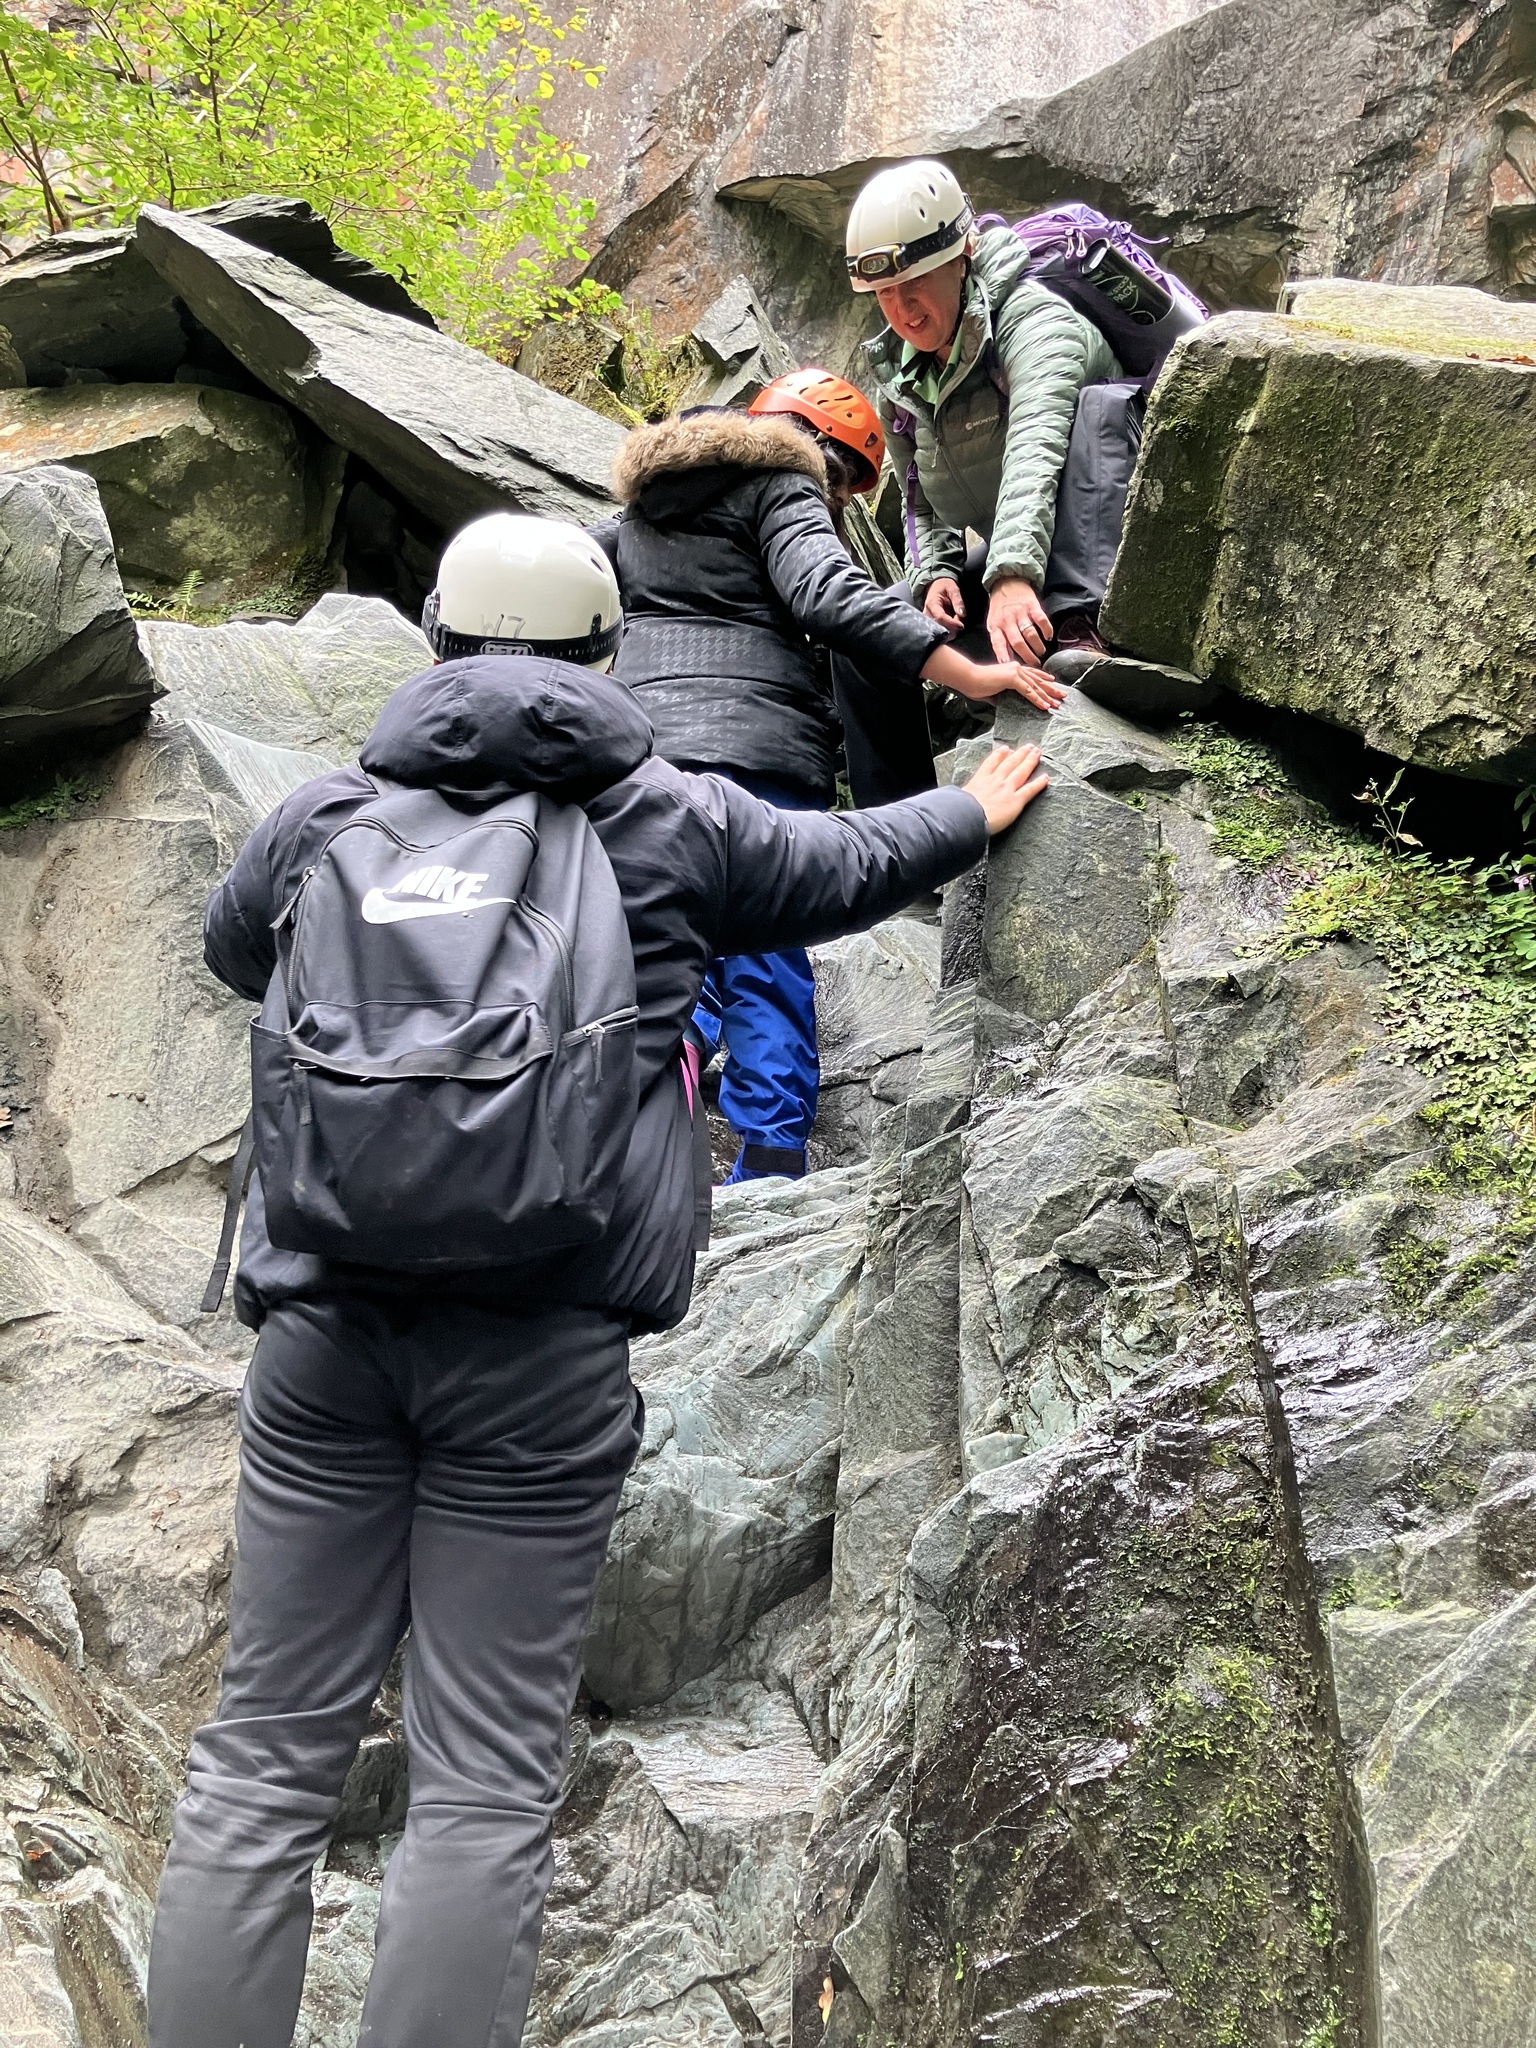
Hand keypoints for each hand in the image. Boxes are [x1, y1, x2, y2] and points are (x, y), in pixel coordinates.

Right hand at [920, 644, 1068, 710]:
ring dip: (1047, 696)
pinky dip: (1037, 699)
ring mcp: (1015, 672)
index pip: (1032, 675)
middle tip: (1063, 696)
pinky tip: (1045, 706)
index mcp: (1013, 668)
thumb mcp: (994, 690)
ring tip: (1057, 704)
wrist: (967, 678)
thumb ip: (1002, 695)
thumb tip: (1005, 702)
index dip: (1044, 680)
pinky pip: (1028, 691)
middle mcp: (1016, 667)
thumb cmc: (976, 684)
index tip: (1054, 684)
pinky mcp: (1012, 678)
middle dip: (1051, 689)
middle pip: (1038, 680)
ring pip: (1035, 686)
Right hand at [922, 577, 965, 633]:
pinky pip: (940, 631)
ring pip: (940, 631)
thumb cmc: (944, 586)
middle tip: (959, 617)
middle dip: (952, 627)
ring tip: (955, 618)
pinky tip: (952, 623)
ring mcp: (928, 620)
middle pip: (939, 627)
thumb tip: (962, 614)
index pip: (940, 617)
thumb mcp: (953, 589)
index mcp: (932, 604)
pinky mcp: (931, 624)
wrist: (936, 586)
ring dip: (951, 629)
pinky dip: (949, 629)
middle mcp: (927, 614)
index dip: (952, 623)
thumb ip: (958, 601)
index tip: (961, 625)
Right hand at [962, 742, 1048, 835]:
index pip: (991, 763)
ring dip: (1029, 761)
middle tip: (1027, 747)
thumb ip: (963, 794)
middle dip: (1019, 754)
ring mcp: (1007, 789)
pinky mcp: (1016, 800)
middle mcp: (995, 780)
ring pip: (1021, 771)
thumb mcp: (958, 797)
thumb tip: (958, 797)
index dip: (1000, 754)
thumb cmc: (960, 810)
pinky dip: (1038, 783)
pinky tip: (1045, 777)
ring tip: (1036, 753)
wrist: (968, 817)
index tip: (1005, 749)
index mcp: (980, 779)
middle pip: (1009, 763)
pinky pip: (1030, 789)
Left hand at [986, 577, 1051, 663]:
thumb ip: (999, 640)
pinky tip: (1048, 637)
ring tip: (1041, 652)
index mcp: (996, 626)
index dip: (1003, 654)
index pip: (998, 643)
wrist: (1007, 582)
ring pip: (1030, 634)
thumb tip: (1007, 659)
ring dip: (1038, 646)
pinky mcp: (1032, 606)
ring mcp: (1021, 613)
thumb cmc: (1000, 606)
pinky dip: (1047, 630)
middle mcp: (1008, 620)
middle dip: (1028, 656)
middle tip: (1034, 663)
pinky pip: (1041, 620)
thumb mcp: (993, 622)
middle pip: (1018, 642)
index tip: (1008, 663)